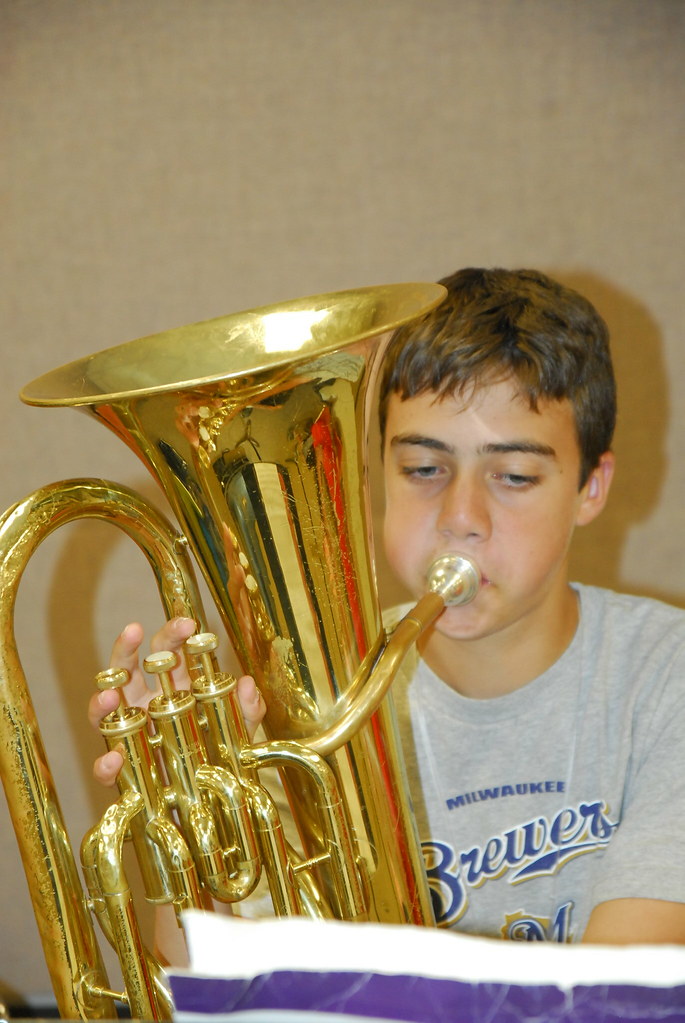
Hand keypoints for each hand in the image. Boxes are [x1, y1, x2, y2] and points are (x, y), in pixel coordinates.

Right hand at [88, 618, 265, 785]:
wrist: (208, 802)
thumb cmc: (221, 755)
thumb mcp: (241, 730)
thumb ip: (247, 709)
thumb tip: (247, 684)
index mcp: (175, 688)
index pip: (169, 652)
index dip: (174, 634)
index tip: (187, 622)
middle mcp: (146, 705)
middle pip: (129, 669)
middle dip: (129, 647)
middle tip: (135, 630)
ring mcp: (130, 735)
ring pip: (104, 710)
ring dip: (102, 699)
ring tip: (109, 694)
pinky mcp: (122, 773)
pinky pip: (106, 768)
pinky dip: (106, 764)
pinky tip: (114, 760)